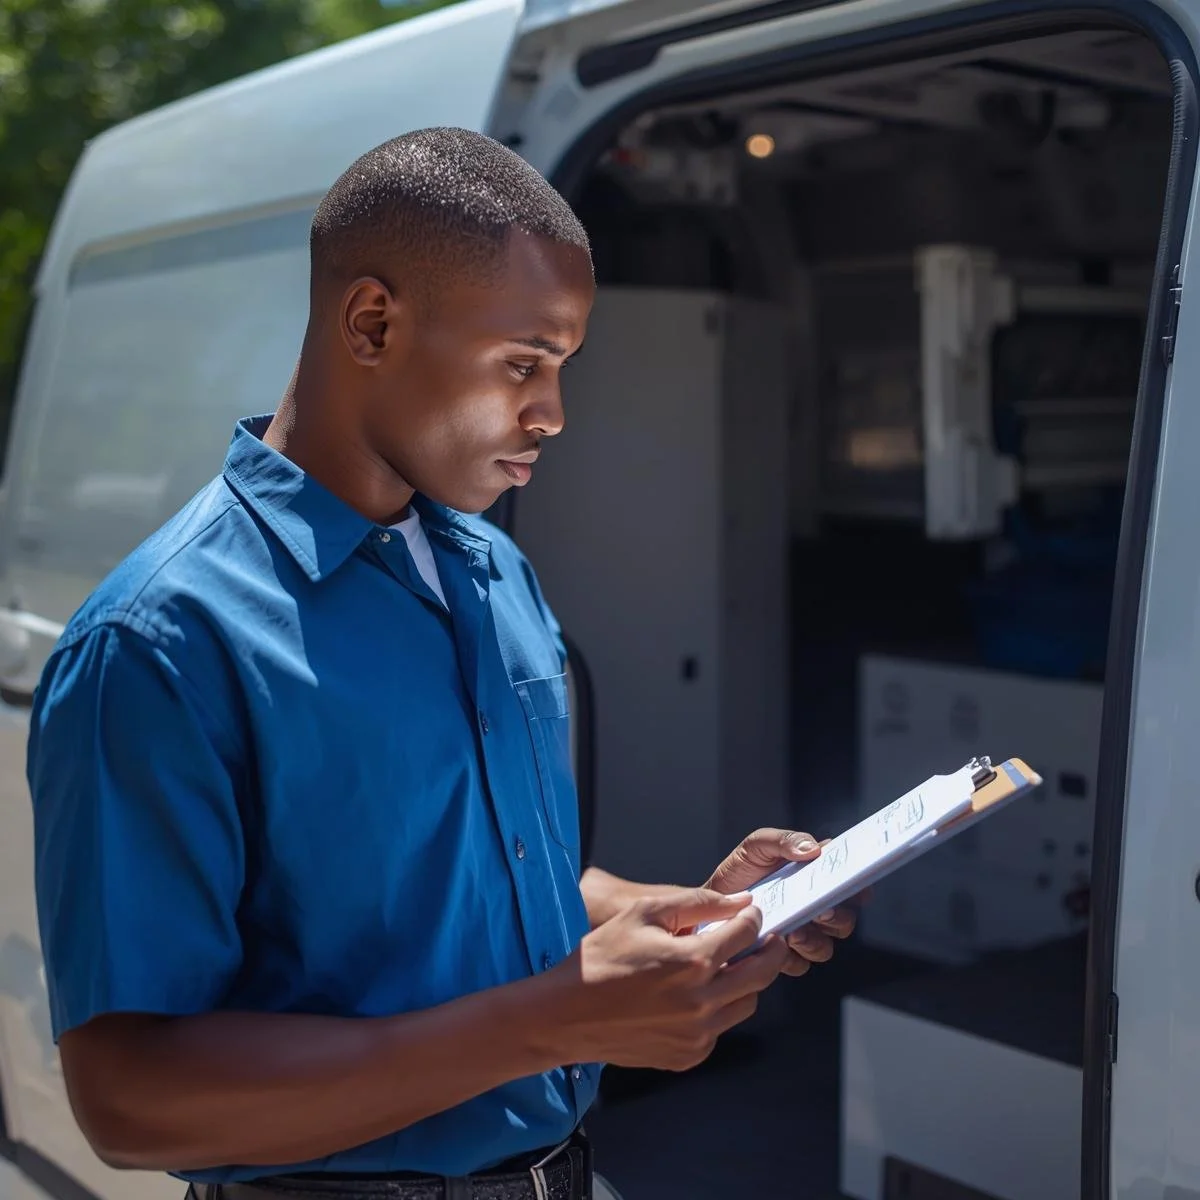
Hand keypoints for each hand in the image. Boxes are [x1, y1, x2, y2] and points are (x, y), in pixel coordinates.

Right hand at [547, 888, 789, 1071]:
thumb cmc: (600, 960)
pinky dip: (718, 1010)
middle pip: (761, 974)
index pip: (747, 934)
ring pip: (746, 1004)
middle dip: (771, 951)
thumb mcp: (643, 913)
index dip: (754, 919)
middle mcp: (702, 1002)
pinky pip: (720, 1029)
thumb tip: (738, 902)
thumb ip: (697, 903)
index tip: (753, 915)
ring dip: (746, 982)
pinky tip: (697, 996)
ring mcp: (697, 1034)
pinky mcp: (688, 1055)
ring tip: (730, 967)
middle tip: (769, 940)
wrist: (567, 1014)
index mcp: (693, 962)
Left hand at [705, 828, 859, 977]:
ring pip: (825, 946)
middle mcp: (813, 908)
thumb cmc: (739, 871)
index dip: (859, 885)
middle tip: (822, 911)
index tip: (853, 884)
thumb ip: (784, 841)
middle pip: (845, 920)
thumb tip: (813, 849)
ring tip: (794, 931)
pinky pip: (799, 964)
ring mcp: (801, 934)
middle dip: (838, 917)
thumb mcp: (757, 846)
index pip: (849, 883)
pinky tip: (775, 944)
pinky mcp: (783, 956)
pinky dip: (791, 957)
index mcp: (814, 879)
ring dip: (815, 940)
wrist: (709, 902)